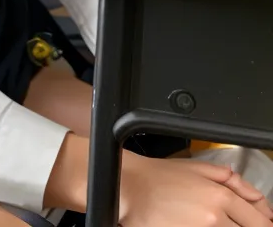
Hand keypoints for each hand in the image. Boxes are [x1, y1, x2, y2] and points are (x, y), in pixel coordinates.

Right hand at [120, 153, 272, 226]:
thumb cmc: (159, 176)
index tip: (262, 225)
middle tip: (235, 222)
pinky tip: (204, 225)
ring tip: (214, 222)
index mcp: (221, 196)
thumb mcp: (199, 168)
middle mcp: (215, 218)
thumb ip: (234, 181)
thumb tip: (260, 200)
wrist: (130, 188)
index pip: (259, 222)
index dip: (264, 225)